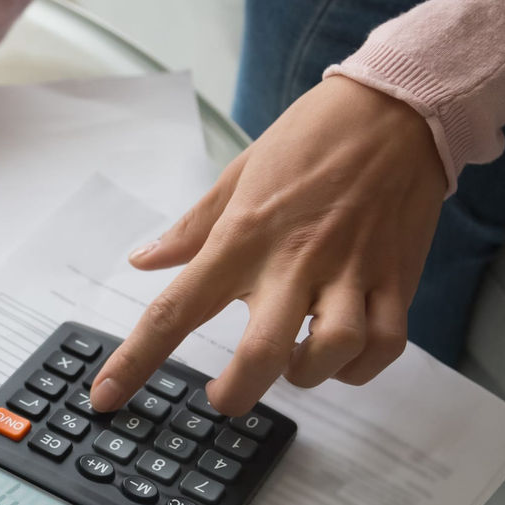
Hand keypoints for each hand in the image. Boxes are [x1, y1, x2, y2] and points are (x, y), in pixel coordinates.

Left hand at [90, 76, 446, 416]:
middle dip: (235, 394)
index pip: (176, 309)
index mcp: (244, 237)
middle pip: (260, 355)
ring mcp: (350, 272)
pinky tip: (341, 356)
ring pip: (331, 353)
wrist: (397, 107)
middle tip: (222, 397)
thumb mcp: (240, 174)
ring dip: (305, 375)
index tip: (108, 396)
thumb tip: (144, 260)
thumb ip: (192, 228)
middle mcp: (295, 260)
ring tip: (291, 364)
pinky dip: (360, 366)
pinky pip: (384, 345)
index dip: (135, 362)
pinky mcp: (395, 277)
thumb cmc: (313, 137)